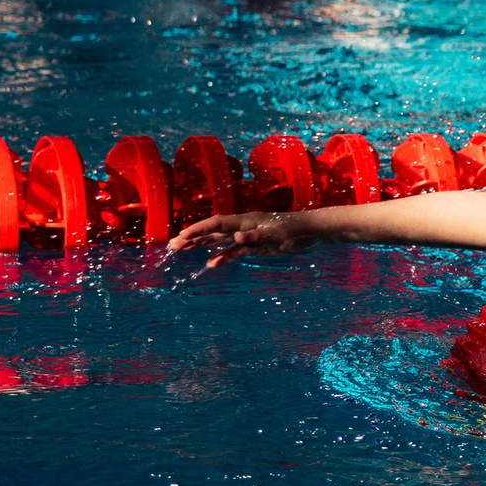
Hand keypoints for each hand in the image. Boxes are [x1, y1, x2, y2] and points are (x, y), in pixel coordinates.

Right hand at [166, 210, 321, 267]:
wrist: (313, 232)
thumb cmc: (297, 230)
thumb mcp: (277, 234)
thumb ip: (256, 237)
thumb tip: (236, 238)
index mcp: (246, 222)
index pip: (216, 224)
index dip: (198, 229)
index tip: (181, 237)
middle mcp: (243, 227)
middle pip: (213, 231)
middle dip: (193, 237)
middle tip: (172, 245)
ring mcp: (249, 236)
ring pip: (220, 240)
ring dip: (202, 245)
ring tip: (183, 250)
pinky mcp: (257, 246)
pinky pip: (234, 252)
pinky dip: (222, 257)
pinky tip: (211, 264)